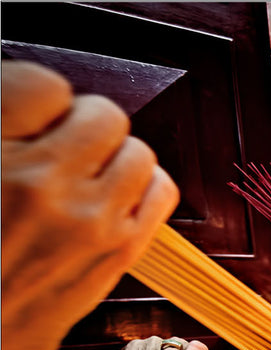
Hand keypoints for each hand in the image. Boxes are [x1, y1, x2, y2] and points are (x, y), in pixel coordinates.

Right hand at [1, 61, 178, 349]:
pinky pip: (161, 188)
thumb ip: (10, 123)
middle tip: (65, 149)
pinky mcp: (122, 248)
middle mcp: (39, 184)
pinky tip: (114, 200)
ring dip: (116, 159)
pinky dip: (144, 187)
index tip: (41, 114)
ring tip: (86, 181)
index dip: (46, 98)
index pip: (44, 85)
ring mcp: (87, 219)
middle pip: (102, 115)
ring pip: (137, 151)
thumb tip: (46, 97)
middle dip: (87, 127)